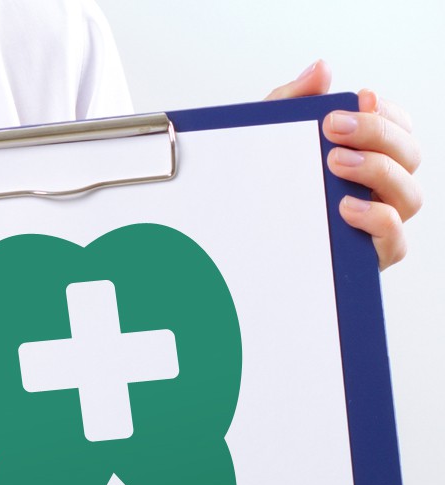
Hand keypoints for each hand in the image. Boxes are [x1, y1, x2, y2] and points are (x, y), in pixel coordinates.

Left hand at [266, 60, 421, 269]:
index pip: (399, 129)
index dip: (387, 111)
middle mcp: (381, 190)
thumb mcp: (269, 140)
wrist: (234, 237)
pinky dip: (378, 221)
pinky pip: (395, 242)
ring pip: (409, 196)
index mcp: (367, 158)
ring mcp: (379, 225)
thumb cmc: (262, 184)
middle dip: (377, 135)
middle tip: (333, 128)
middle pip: (409, 156)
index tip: (360, 97)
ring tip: (337, 164)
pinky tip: (346, 207)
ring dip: (379, 173)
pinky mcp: (369, 257)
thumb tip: (322, 69)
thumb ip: (292, 101)